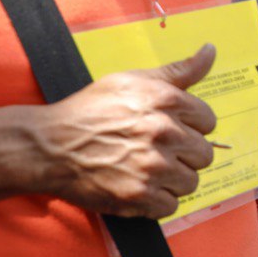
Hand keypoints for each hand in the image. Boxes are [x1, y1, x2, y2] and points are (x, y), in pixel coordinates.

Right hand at [32, 45, 217, 218]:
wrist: (47, 145)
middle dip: (183, 156)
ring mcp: (152, 166)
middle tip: (157, 153)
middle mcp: (162, 132)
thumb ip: (178, 71)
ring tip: (146, 171)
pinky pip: (171, 206)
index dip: (191, 127)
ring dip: (172, 181)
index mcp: (165, 101)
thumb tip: (210, 51)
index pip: (208, 121)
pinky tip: (138, 187)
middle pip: (204, 155)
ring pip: (190, 182)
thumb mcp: (132, 81)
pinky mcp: (139, 195)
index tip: (170, 131)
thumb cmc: (90, 111)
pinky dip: (156, 202)